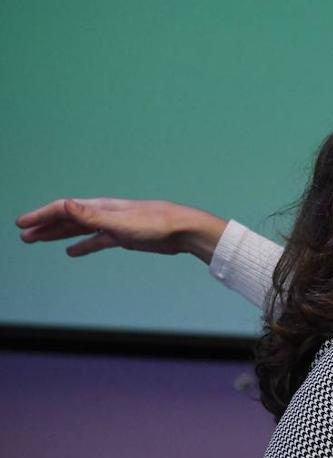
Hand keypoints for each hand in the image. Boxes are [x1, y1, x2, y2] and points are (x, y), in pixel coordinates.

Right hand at [16, 198, 226, 263]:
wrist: (185, 231)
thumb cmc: (157, 224)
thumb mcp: (120, 221)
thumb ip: (92, 215)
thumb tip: (65, 204)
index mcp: (100, 207)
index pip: (63, 209)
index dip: (41, 216)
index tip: (22, 224)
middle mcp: (104, 213)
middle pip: (67, 219)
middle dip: (44, 226)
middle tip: (22, 234)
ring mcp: (114, 225)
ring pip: (79, 230)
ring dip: (58, 235)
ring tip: (37, 241)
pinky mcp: (124, 238)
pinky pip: (97, 242)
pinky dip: (82, 246)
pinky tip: (71, 252)